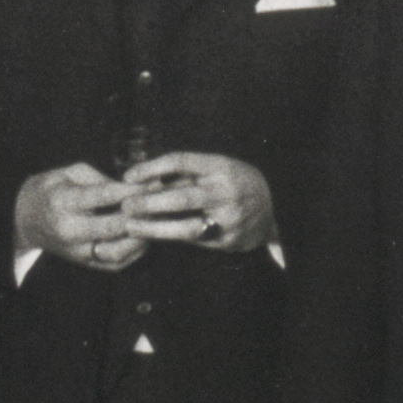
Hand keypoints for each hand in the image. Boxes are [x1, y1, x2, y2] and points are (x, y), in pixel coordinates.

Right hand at [16, 163, 149, 272]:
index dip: (133, 190)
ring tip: (155, 220)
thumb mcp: (70, 173)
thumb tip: (135, 187)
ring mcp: (77, 251)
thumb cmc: (52, 190)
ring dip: (141, 236)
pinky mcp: (86, 263)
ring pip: (118, 250)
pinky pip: (117, 262)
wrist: (27, 220)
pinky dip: (135, 250)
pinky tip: (144, 235)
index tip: (154, 183)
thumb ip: (102, 179)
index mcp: (63, 202)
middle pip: (114, 226)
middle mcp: (69, 230)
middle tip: (160, 202)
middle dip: (141, 214)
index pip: (104, 196)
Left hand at [117, 151, 272, 253]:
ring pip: (185, 226)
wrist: (277, 207)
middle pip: (181, 197)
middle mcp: (227, 192)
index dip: (151, 168)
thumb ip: (186, 174)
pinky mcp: (228, 240)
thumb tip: (145, 181)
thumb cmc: (236, 183)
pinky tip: (152, 235)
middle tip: (126, 205)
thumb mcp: (217, 168)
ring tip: (132, 226)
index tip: (128, 176)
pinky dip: (170, 237)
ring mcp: (229, 219)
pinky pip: (193, 240)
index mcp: (222, 166)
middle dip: (148, 202)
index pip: (181, 161)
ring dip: (154, 227)